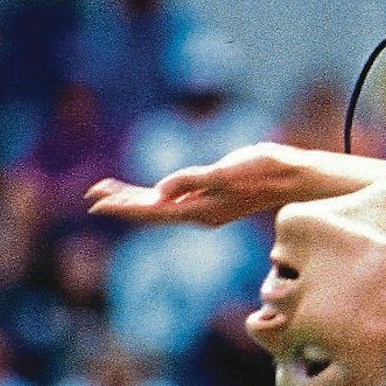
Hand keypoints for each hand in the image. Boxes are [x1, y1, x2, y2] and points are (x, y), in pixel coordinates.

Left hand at [86, 143, 301, 226]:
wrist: (293, 177)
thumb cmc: (263, 171)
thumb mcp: (227, 172)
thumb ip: (193, 180)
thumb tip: (159, 191)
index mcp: (199, 209)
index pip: (152, 211)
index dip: (123, 207)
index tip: (96, 203)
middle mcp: (199, 213)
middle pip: (151, 211)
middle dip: (121, 203)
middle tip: (92, 195)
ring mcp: (205, 207)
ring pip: (161, 206)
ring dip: (134, 199)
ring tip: (107, 190)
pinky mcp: (212, 197)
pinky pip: (174, 199)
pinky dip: (154, 195)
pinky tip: (146, 192)